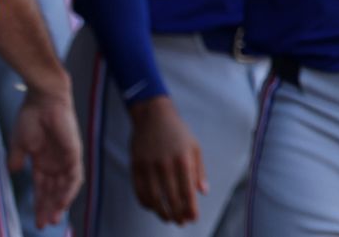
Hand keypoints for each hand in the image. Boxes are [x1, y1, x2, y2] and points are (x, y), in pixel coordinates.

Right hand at [7, 87, 83, 227]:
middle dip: (49, 208)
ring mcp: (66, 157)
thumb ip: (17, 160)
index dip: (39, 203)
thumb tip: (14, 173)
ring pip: (65, 186)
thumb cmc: (30, 117)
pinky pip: (74, 175)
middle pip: (54, 190)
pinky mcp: (74, 152)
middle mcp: (56, 162)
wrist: (42, 99)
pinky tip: (62, 202)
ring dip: (59, 203)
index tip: (36, 219)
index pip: (43, 187)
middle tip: (44, 224)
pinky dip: (69, 190)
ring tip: (53, 218)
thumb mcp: (19, 144)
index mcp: (43, 160)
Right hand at [128, 96, 207, 224]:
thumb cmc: (178, 133)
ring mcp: (148, 166)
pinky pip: (139, 191)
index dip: (190, 208)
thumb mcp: (195, 147)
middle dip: (178, 214)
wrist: (154, 116)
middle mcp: (165, 164)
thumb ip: (199, 171)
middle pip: (171, 198)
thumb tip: (202, 192)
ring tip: (169, 219)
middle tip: (182, 222)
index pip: (187, 191)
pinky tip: (153, 207)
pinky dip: (146, 204)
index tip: (193, 218)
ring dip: (162, 212)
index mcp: (183, 159)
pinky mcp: (135, 166)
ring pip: (154, 199)